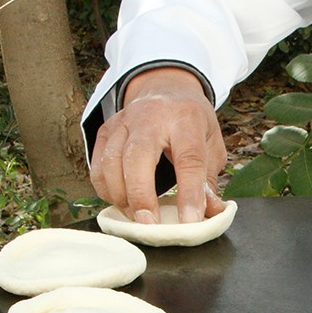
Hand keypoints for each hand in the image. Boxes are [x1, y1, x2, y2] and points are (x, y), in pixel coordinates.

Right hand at [90, 67, 227, 222]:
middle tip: (149, 224)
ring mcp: (123, 122)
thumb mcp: (211, 144)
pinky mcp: (105, 131)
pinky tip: (121, 203)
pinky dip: (106, 190)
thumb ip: (209, 179)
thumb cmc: (191, 123)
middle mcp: (150, 117)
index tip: (190, 222)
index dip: (189, 193)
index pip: (189, 159)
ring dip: (122, 196)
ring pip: (111, 162)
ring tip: (136, 219)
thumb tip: (213, 213)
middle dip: (141, 195)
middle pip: (138, 156)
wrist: (164, 88)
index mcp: (185, 119)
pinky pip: (98, 166)